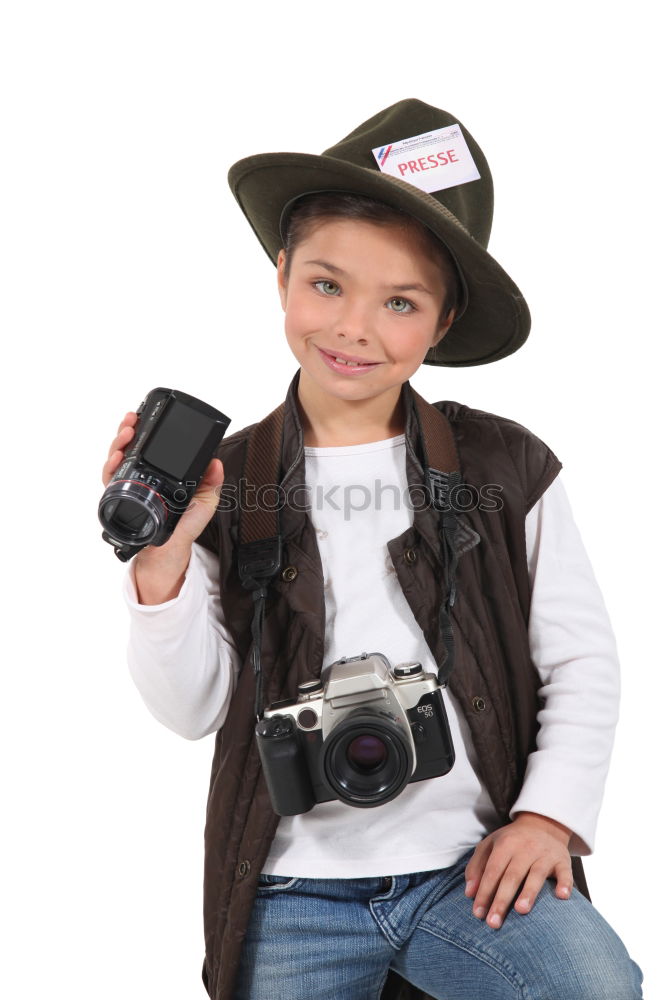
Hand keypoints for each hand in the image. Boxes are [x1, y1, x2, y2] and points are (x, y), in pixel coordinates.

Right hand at [101, 410, 224, 547]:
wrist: (169, 550)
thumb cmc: (185, 526)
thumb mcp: (206, 502)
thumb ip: (212, 483)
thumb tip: (216, 463)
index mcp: (162, 472)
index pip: (151, 445)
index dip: (146, 429)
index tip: (146, 416)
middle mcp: (143, 475)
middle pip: (130, 446)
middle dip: (128, 429)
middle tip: (132, 420)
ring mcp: (130, 485)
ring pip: (117, 457)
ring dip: (118, 442)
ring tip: (126, 433)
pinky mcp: (120, 498)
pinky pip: (110, 480)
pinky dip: (111, 467)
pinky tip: (117, 459)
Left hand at [464, 811, 572, 929]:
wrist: (542, 824)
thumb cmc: (511, 841)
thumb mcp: (490, 845)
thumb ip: (476, 867)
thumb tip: (469, 893)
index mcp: (505, 844)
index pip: (492, 871)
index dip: (484, 892)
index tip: (477, 913)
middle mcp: (525, 848)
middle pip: (512, 876)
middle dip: (502, 900)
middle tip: (493, 923)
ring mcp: (545, 854)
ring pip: (536, 875)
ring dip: (529, 892)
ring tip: (521, 910)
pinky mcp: (563, 861)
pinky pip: (565, 873)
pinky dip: (565, 884)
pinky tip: (562, 896)